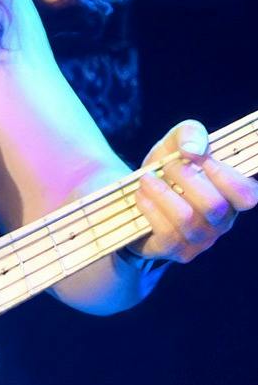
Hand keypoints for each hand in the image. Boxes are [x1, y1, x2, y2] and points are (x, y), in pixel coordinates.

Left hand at [126, 120, 253, 264]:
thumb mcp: (177, 143)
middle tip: (168, 165)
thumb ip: (190, 134)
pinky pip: (166, 232)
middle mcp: (222, 221)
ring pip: (187, 218)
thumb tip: (193, 150)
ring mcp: (200, 240)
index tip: (204, 160)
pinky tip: (141, 195)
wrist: (137, 196)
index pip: (248, 195)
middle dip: (187, 180)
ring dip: (163, 193)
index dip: (229, 178)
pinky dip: (150, 209)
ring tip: (146, 178)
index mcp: (234, 197)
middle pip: (214, 206)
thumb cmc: (168, 168)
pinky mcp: (176, 251)